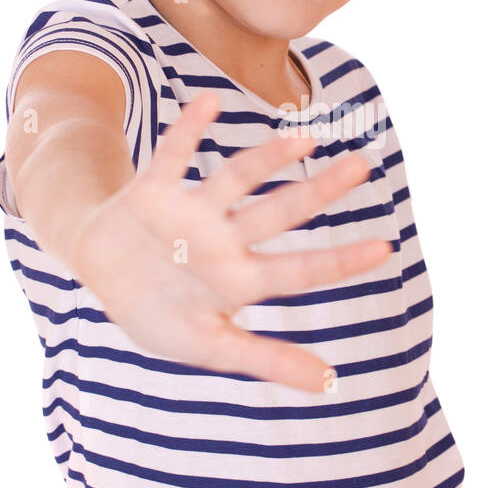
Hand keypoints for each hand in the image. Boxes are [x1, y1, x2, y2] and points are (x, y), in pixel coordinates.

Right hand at [71, 91, 392, 392]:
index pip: (300, 270)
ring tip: (303, 139)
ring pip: (236, 179)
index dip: (340, 261)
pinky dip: (188, 130)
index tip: (387, 247)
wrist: (100, 270)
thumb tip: (329, 384)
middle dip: (319, 191)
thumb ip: (266, 360)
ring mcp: (191, 211)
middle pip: (280, 212)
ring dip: (267, 158)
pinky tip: (209, 104)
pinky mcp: (153, 190)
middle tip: (363, 166)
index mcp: (241, 279)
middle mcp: (225, 238)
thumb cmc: (159, 312)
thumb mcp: (208, 346)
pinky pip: (172, 155)